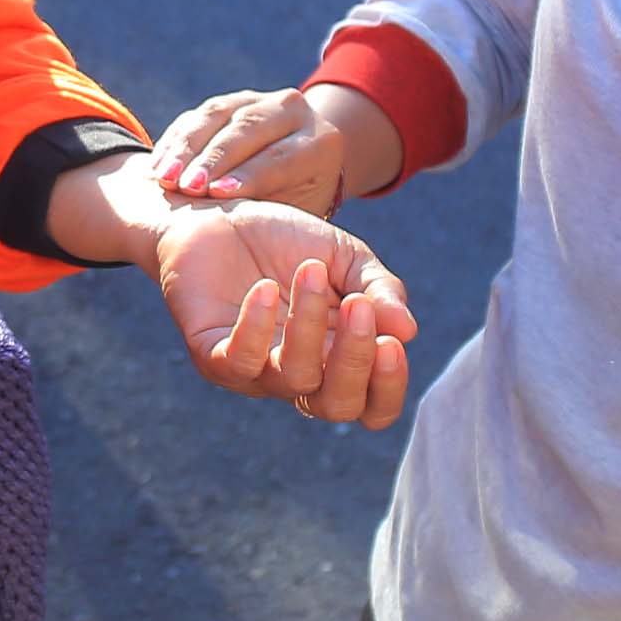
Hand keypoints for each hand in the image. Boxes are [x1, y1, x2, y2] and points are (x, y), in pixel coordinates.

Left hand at [153, 201, 417, 427]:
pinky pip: (239, 361)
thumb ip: (380, 290)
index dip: (388, 387)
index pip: (372, 405)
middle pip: (336, 406)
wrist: (221, 214)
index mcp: (338, 360)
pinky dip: (257, 328)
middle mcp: (299, 376)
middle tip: (360, 306)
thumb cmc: (289, 244)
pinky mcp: (212, 354)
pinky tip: (266, 289)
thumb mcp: (346, 258)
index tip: (393, 343)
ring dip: (308, 325)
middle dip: (354, 361)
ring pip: (292, 378)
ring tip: (311, 270)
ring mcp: (255, 371)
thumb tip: (408, 330)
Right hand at [154, 87, 350, 214]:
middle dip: (211, 159)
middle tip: (184, 187)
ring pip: (217, 115)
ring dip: (185, 148)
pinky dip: (175, 141)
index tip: (216, 194)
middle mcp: (291, 110)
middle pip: (247, 129)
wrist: (305, 165)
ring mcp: (257, 99)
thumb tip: (245, 229)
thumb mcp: (299, 212)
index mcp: (320, 142)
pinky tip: (157, 166)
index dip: (246, 175)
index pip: (280, 157)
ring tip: (163, 178)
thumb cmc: (299, 202)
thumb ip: (275, 213)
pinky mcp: (229, 101)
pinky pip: (197, 116)